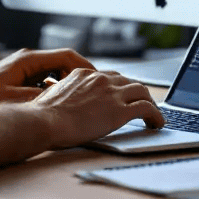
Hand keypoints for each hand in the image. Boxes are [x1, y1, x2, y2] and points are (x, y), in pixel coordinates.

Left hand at [0, 48, 93, 106]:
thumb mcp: (11, 100)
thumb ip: (37, 100)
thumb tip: (60, 103)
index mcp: (29, 61)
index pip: (66, 57)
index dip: (85, 68)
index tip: (97, 80)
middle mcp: (29, 61)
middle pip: (64, 64)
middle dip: (80, 77)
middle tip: (93, 93)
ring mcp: (25, 69)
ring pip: (55, 73)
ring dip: (68, 85)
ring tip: (80, 100)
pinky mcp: (20, 79)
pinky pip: (45, 81)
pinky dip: (55, 91)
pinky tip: (58, 105)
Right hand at [32, 69, 163, 148]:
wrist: (44, 121)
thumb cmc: (41, 116)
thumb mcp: (50, 97)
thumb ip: (61, 95)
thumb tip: (62, 105)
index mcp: (83, 74)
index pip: (107, 76)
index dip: (117, 87)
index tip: (120, 96)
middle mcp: (100, 79)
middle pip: (127, 81)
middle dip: (134, 93)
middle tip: (140, 104)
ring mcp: (111, 93)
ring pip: (142, 91)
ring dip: (149, 102)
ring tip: (152, 115)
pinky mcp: (120, 111)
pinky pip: (147, 108)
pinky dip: (156, 115)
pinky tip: (157, 124)